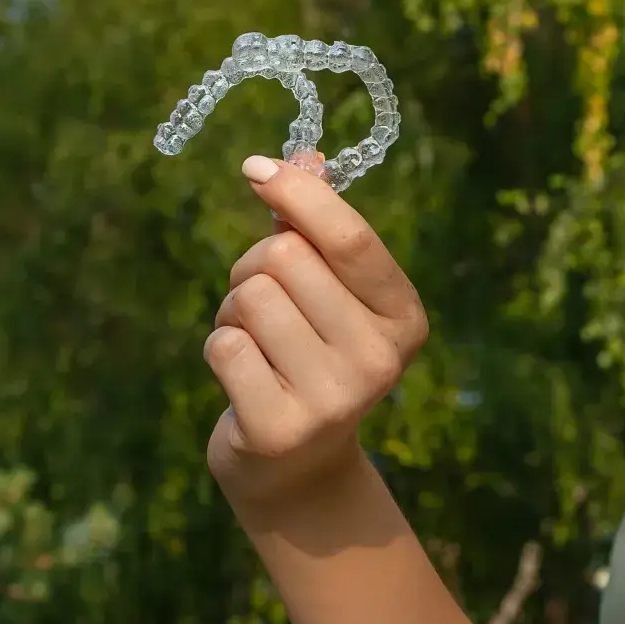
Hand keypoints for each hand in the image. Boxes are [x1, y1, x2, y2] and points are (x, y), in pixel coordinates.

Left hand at [204, 156, 427, 508]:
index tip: (255, 168)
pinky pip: (224, 346)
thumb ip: (317, 228)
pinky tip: (243, 377)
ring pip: (250, 298)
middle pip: (285, 258)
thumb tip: (305, 156)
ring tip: (255, 343)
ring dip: (233, 311)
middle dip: (254, 267)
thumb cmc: (308, 356)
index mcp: (404, 319)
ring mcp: (335, 399)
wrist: (296, 467)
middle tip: (261, 302)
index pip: (351, 239)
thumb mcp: (327, 293)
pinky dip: (219, 349)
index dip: (300, 194)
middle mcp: (380, 360)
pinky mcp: (282, 428)